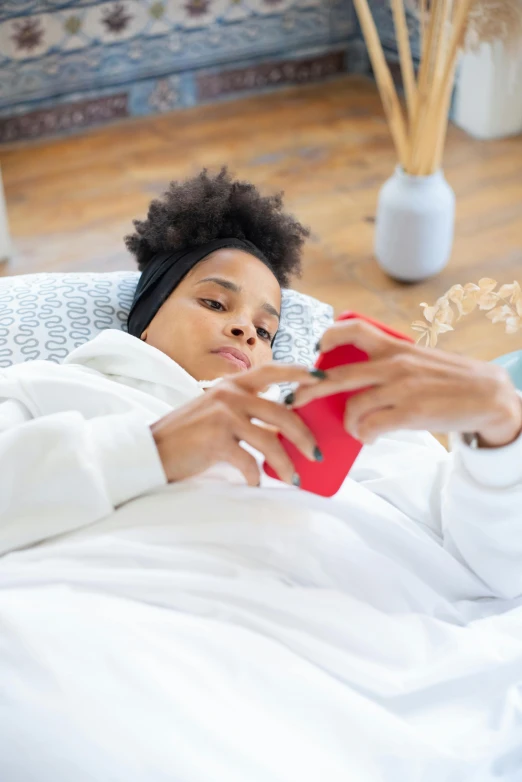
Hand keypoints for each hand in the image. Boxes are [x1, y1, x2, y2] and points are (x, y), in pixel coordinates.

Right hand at [151, 363, 322, 486]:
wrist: (151, 451)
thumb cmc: (187, 437)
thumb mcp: (216, 412)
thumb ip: (244, 411)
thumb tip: (282, 430)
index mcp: (232, 385)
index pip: (272, 370)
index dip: (300, 372)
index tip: (322, 378)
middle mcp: (229, 394)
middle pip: (283, 412)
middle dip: (305, 435)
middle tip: (317, 454)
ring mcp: (223, 416)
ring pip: (271, 440)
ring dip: (287, 463)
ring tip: (294, 478)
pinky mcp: (216, 440)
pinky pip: (249, 462)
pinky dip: (255, 477)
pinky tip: (255, 485)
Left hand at [291, 319, 521, 447]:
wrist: (489, 396)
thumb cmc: (449, 380)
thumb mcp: (418, 360)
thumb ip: (388, 365)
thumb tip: (351, 383)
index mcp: (395, 347)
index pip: (355, 329)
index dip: (329, 336)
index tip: (315, 348)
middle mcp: (395, 363)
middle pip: (338, 375)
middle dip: (310, 389)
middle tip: (296, 400)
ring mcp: (402, 388)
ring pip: (353, 406)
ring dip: (347, 423)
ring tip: (355, 430)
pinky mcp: (411, 412)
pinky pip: (371, 427)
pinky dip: (364, 435)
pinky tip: (368, 438)